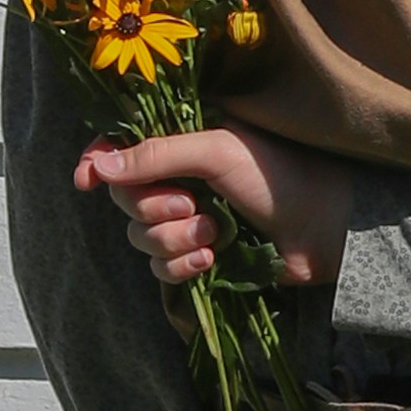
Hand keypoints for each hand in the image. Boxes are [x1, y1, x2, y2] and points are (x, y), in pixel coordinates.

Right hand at [78, 123, 350, 292]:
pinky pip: (162, 268)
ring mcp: (188, 219)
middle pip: (126, 199)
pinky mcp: (200, 255)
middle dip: (153, 208)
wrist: (323, 228)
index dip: (97, 163)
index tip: (87, 180)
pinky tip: (211, 260)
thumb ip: (155, 155)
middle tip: (191, 204)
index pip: (120, 149)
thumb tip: (97, 163)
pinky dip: (181, 266)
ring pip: (141, 238)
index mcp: (181, 142)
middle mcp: (179, 179)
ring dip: (174, 239)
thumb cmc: (278, 174)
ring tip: (214, 233)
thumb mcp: (215, 151)